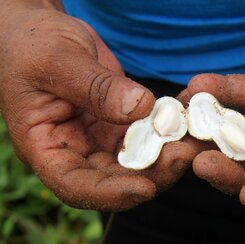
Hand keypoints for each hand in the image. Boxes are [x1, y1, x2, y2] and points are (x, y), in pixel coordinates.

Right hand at [0, 3, 201, 210]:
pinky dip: (168, 130)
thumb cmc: (31, 45)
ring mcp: (100, 139)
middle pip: (115, 179)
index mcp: (45, 148)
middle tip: (185, 156)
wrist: (42, 31)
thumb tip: (139, 108)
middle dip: (152, 174)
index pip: (75, 186)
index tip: (146, 188)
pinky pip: (148, 133)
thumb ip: (94, 87)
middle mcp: (75, 151)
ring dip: (167, 154)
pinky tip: (188, 119)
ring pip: (138, 160)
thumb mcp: (56, 60)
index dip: (110, 194)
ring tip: (195, 138)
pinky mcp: (120, 123)